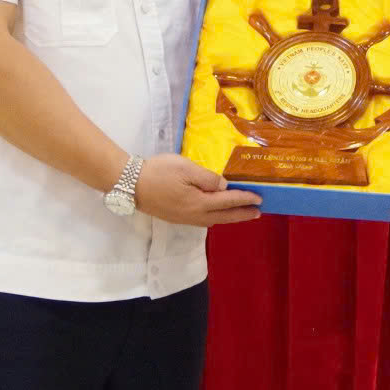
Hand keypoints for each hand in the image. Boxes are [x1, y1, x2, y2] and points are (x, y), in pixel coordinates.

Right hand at [134, 153, 261, 226]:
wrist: (130, 184)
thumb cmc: (158, 172)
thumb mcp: (185, 168)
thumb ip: (208, 178)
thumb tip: (225, 187)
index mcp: (199, 203)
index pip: (228, 201)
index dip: (244, 199)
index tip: (259, 198)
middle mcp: (194, 215)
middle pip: (223, 217)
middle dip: (242, 215)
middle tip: (258, 213)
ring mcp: (184, 219)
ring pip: (213, 221)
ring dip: (229, 218)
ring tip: (241, 214)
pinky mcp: (176, 218)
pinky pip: (202, 221)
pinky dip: (216, 219)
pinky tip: (216, 216)